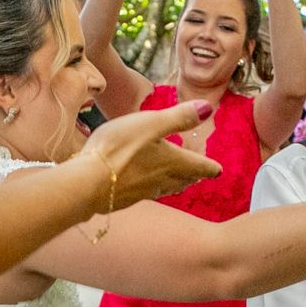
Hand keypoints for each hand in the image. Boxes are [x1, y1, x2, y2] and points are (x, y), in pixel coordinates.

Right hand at [82, 100, 223, 208]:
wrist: (87, 182)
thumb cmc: (118, 147)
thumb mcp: (150, 123)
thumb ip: (179, 117)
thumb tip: (209, 108)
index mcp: (171, 160)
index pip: (197, 165)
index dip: (210, 166)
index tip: (218, 170)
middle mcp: (160, 179)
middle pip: (183, 179)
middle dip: (193, 176)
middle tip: (200, 176)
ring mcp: (141, 192)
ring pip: (165, 188)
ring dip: (175, 185)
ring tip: (179, 182)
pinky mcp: (123, 199)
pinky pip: (144, 194)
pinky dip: (152, 189)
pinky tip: (144, 188)